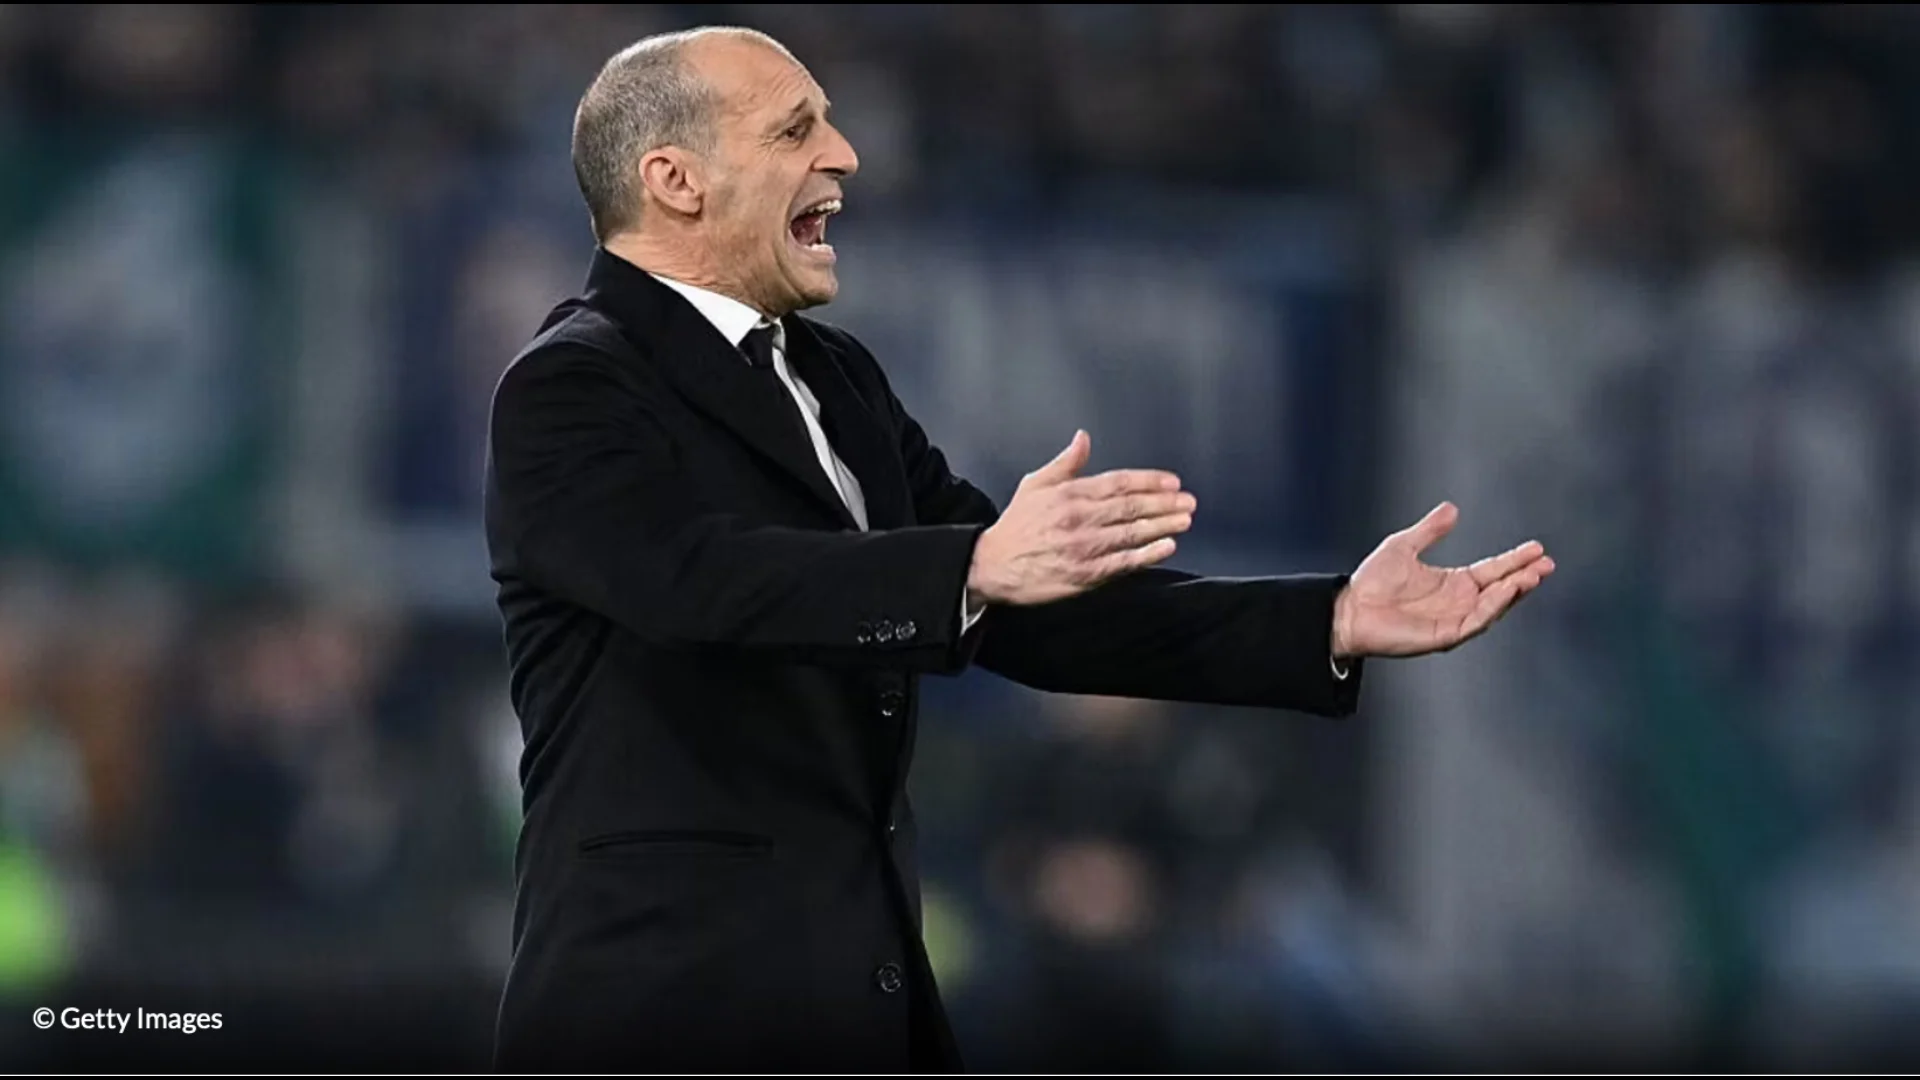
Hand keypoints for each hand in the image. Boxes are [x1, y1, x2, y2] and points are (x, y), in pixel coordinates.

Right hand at [968, 430, 1194, 606]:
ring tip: (1185, 520)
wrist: (992, 566)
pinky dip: (1147, 555)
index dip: (1149, 481)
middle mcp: (1079, 518)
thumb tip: (1083, 437)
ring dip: (1163, 526)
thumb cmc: (1016, 525)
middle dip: (1164, 503)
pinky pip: (1122, 563)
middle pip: (1131, 507)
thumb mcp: (1035, 485)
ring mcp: (1083, 547)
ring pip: (1131, 533)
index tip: (1173, 482)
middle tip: (1189, 502)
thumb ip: (1065, 463)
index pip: (1118, 483)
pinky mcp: (1084, 574)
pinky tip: (1166, 547)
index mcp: (1069, 493)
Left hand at [1331, 501, 1552, 658]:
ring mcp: (1454, 619)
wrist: (1350, 609)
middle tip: (1546, 563)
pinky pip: (1475, 621)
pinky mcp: (1445, 635)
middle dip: (1525, 576)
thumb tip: (1451, 509)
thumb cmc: (1372, 582)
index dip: (1515, 560)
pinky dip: (1492, 607)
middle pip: (1501, 589)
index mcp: (1454, 583)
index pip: (1492, 570)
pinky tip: (1505, 591)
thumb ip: (1430, 530)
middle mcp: (1459, 602)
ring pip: (1494, 606)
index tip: (1537, 548)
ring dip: (1515, 591)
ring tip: (1533, 575)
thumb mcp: (1404, 546)